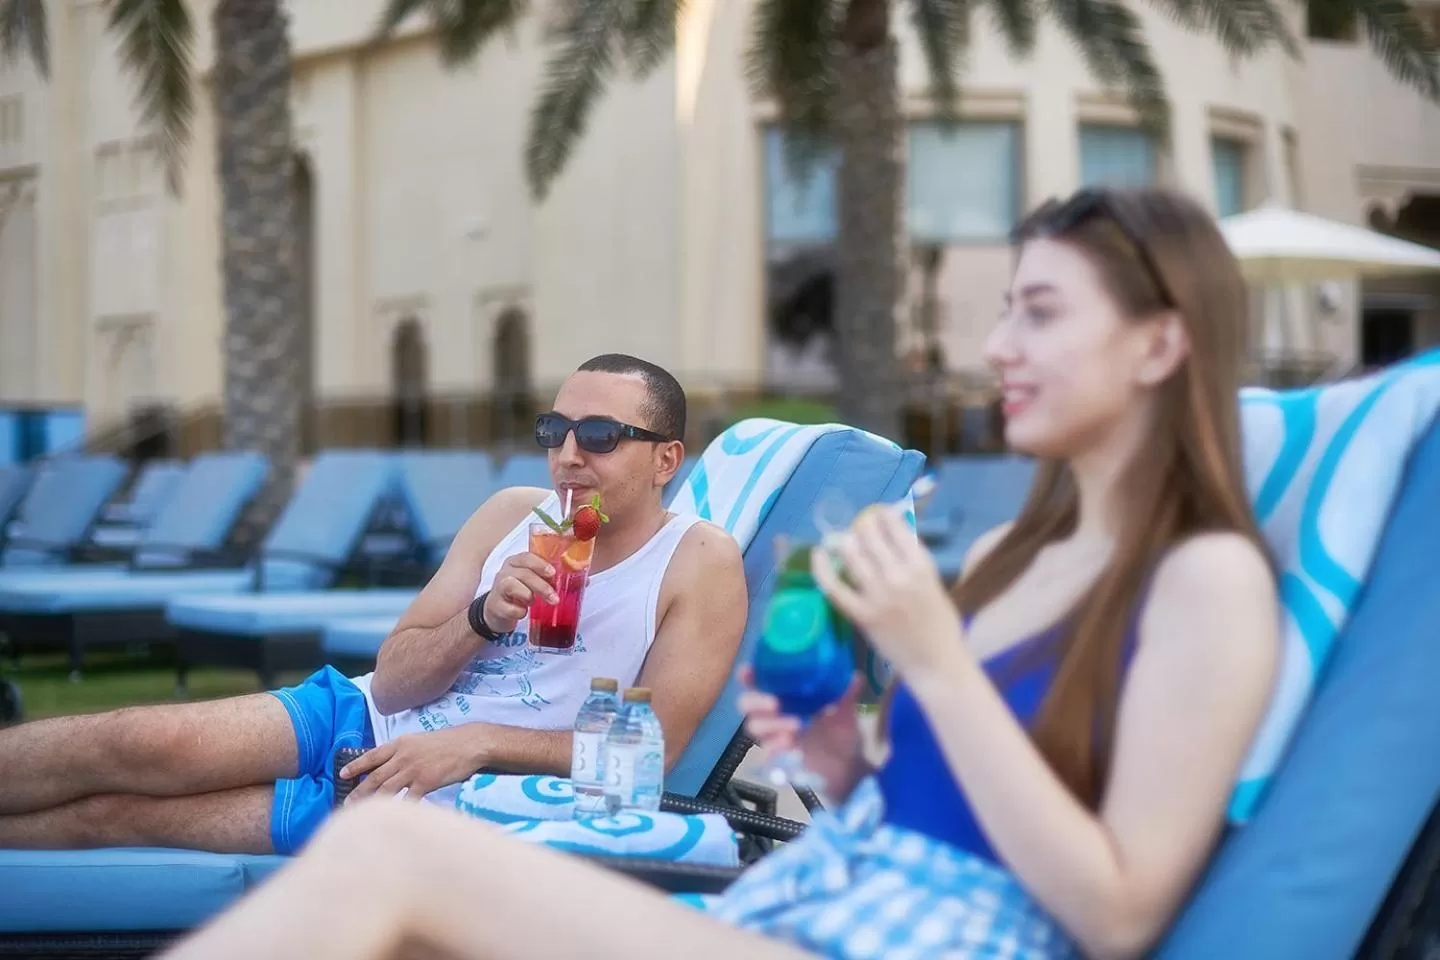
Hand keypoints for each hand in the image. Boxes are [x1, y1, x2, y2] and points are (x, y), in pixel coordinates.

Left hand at [339, 727, 488, 802]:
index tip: (343, 775)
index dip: (356, 766)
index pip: (372, 755)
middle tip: (347, 802)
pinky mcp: (426, 782)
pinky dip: (400, 809)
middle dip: (359, 791)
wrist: (470, 743)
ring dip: (372, 802)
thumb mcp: (420, 740)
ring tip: (362, 812)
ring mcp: (414, 769)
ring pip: (386, 789)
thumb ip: (403, 752)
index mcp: (400, 744)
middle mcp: (403, 756)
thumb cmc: (447, 743)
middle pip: (375, 776)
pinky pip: (408, 799)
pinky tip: (393, 817)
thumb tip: (389, 765)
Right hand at [483, 551, 557, 633]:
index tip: (552, 573)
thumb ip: (544, 576)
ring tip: (532, 602)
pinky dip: (520, 612)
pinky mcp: (495, 605)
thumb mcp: (530, 580)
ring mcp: (497, 588)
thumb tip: (566, 580)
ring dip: (528, 596)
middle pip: (523, 574)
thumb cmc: (518, 591)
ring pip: (511, 586)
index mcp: (514, 562)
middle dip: (542, 586)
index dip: (540, 564)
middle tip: (555, 598)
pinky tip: (522, 612)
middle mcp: (504, 572)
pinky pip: (510, 608)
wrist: (497, 609)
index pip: (526, 557)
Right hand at [738, 666, 865, 798]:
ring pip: (755, 726)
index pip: (759, 681)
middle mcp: (774, 713)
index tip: (749, 670)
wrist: (848, 767)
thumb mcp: (845, 712)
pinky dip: (775, 745)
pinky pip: (766, 749)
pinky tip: (789, 743)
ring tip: (795, 726)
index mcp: (785, 695)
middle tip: (775, 703)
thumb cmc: (840, 733)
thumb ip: (846, 695)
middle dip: (756, 701)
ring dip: (771, 724)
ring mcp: (774, 735)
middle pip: (747, 703)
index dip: (749, 675)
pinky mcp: (778, 755)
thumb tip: (855, 677)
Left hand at [811, 507, 966, 679]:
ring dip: (844, 542)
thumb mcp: (933, 583)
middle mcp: (898, 576)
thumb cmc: (941, 624)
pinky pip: (834, 587)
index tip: (877, 514)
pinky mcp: (862, 615)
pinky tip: (818, 555)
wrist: (935, 663)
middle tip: (858, 527)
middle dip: (862, 526)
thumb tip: (892, 535)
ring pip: (851, 555)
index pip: (895, 527)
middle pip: (870, 537)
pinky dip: (822, 568)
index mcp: (921, 566)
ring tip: (841, 540)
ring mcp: (878, 596)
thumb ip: (914, 561)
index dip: (882, 515)